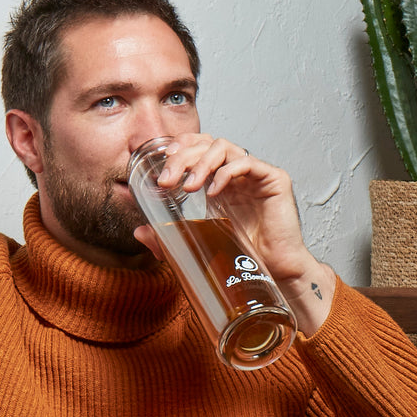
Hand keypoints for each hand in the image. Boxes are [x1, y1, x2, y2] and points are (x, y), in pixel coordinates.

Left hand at [132, 133, 336, 334]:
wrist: (277, 272)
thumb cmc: (244, 255)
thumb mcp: (197, 243)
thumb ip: (168, 237)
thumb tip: (140, 232)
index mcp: (219, 178)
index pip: (198, 146)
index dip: (180, 147)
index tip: (161, 164)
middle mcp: (237, 172)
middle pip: (207, 144)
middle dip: (183, 158)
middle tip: (166, 180)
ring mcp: (256, 173)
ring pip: (224, 147)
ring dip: (201, 163)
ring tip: (187, 186)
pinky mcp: (274, 179)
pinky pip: (247, 163)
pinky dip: (226, 173)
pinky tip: (213, 192)